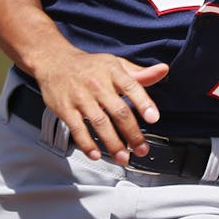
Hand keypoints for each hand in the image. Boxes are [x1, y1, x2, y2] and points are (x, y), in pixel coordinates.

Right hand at [33, 49, 166, 164]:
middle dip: (132, 133)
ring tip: (123, 158)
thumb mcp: (115, 64)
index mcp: (112, 71)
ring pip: (100, 123)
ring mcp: (80, 96)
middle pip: (118, 111)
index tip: (153, 118)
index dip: (143, 103)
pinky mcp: (65, 108)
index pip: (131, 86)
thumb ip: (140, 74)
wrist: (54, 61)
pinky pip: (77, 128)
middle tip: (141, 149)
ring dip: (113, 144)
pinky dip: (87, 143)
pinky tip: (96, 154)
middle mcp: (97, 83)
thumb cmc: (90, 66)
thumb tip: (163, 70)